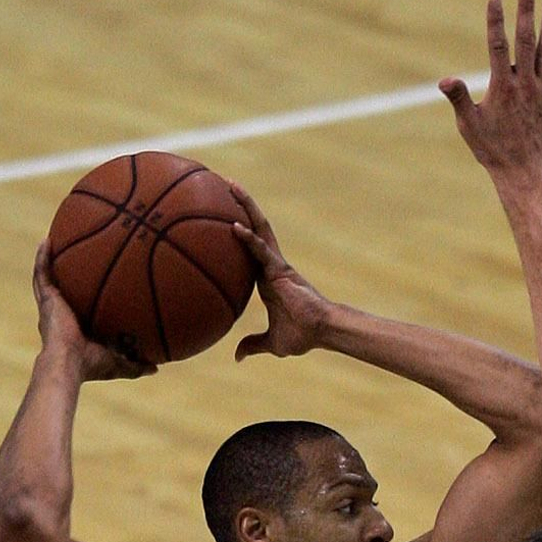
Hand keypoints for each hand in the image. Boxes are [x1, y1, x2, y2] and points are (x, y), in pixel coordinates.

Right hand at [32, 242, 153, 381]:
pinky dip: (43, 257)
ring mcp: (52, 306)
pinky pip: (42, 273)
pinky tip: (47, 240)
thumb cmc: (91, 366)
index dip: (85, 296)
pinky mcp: (47, 299)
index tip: (94, 283)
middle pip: (64, 289)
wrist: (68, 364)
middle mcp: (61, 315)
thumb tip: (155, 368)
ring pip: (50, 278)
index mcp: (75, 328)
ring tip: (56, 240)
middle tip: (75, 256)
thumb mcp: (118, 363)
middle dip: (67, 274)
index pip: (80, 308)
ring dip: (52, 260)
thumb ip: (136, 364)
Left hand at [226, 183, 332, 358]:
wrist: (321, 331)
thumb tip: (237, 356)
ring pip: (258, 227)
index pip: (248, 247)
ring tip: (229, 184)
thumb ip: (253, 344)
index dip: (237, 230)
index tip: (220, 215)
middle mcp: (270, 264)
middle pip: (253, 226)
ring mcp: (276, 263)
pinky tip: (233, 225)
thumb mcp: (271, 342)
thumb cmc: (302, 335)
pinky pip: (260, 250)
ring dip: (244, 205)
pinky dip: (247, 237)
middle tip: (222, 184)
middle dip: (240, 204)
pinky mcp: (280, 269)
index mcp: (266, 277)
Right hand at [439, 0, 541, 182]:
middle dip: (526, 11)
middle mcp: (525, 84)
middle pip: (525, 40)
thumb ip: (459, 99)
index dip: (496, 22)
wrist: (523, 172)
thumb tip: (444, 81)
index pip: (498, 47)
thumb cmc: (492, 149)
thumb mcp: (469, 125)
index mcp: (502, 88)